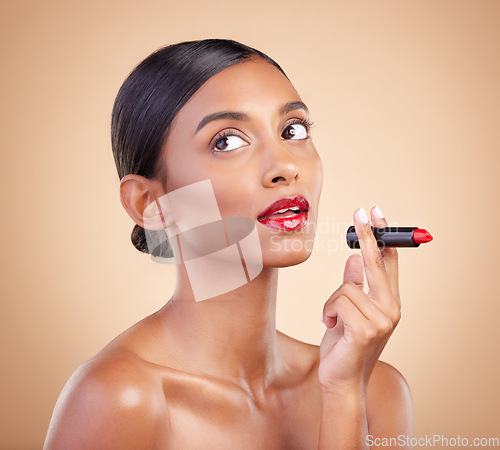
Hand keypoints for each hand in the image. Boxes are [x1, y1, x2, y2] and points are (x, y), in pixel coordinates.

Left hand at [318, 206, 400, 393]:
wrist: (341, 379)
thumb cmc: (343, 344)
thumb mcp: (347, 310)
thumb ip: (354, 285)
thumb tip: (354, 257)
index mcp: (389, 302)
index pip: (388, 263)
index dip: (383, 237)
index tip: (376, 214)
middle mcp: (391, 308)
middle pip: (375, 263)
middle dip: (367, 235)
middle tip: (361, 210)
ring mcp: (382, 319)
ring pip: (346, 287)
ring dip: (331, 304)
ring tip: (333, 321)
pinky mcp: (367, 328)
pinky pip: (338, 302)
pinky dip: (328, 313)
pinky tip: (332, 327)